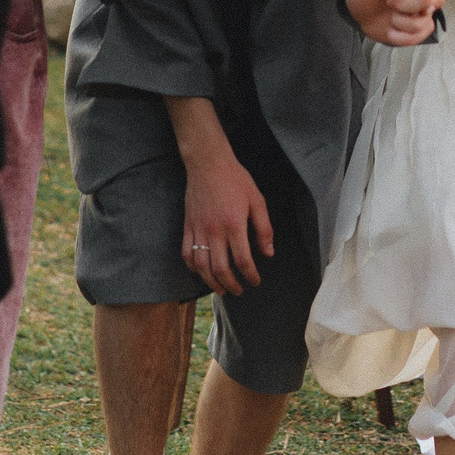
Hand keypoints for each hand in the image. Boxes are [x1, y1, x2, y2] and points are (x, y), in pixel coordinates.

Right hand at [181, 147, 273, 294]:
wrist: (208, 163)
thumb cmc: (236, 180)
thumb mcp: (257, 200)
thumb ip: (264, 228)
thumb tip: (268, 253)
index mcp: (234, 224)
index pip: (243, 260)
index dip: (250, 275)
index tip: (255, 281)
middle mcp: (214, 230)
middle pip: (220, 269)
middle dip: (231, 285)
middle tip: (239, 291)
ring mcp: (198, 229)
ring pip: (201, 266)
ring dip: (211, 282)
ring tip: (221, 289)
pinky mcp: (187, 226)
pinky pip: (186, 253)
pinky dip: (193, 267)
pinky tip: (201, 271)